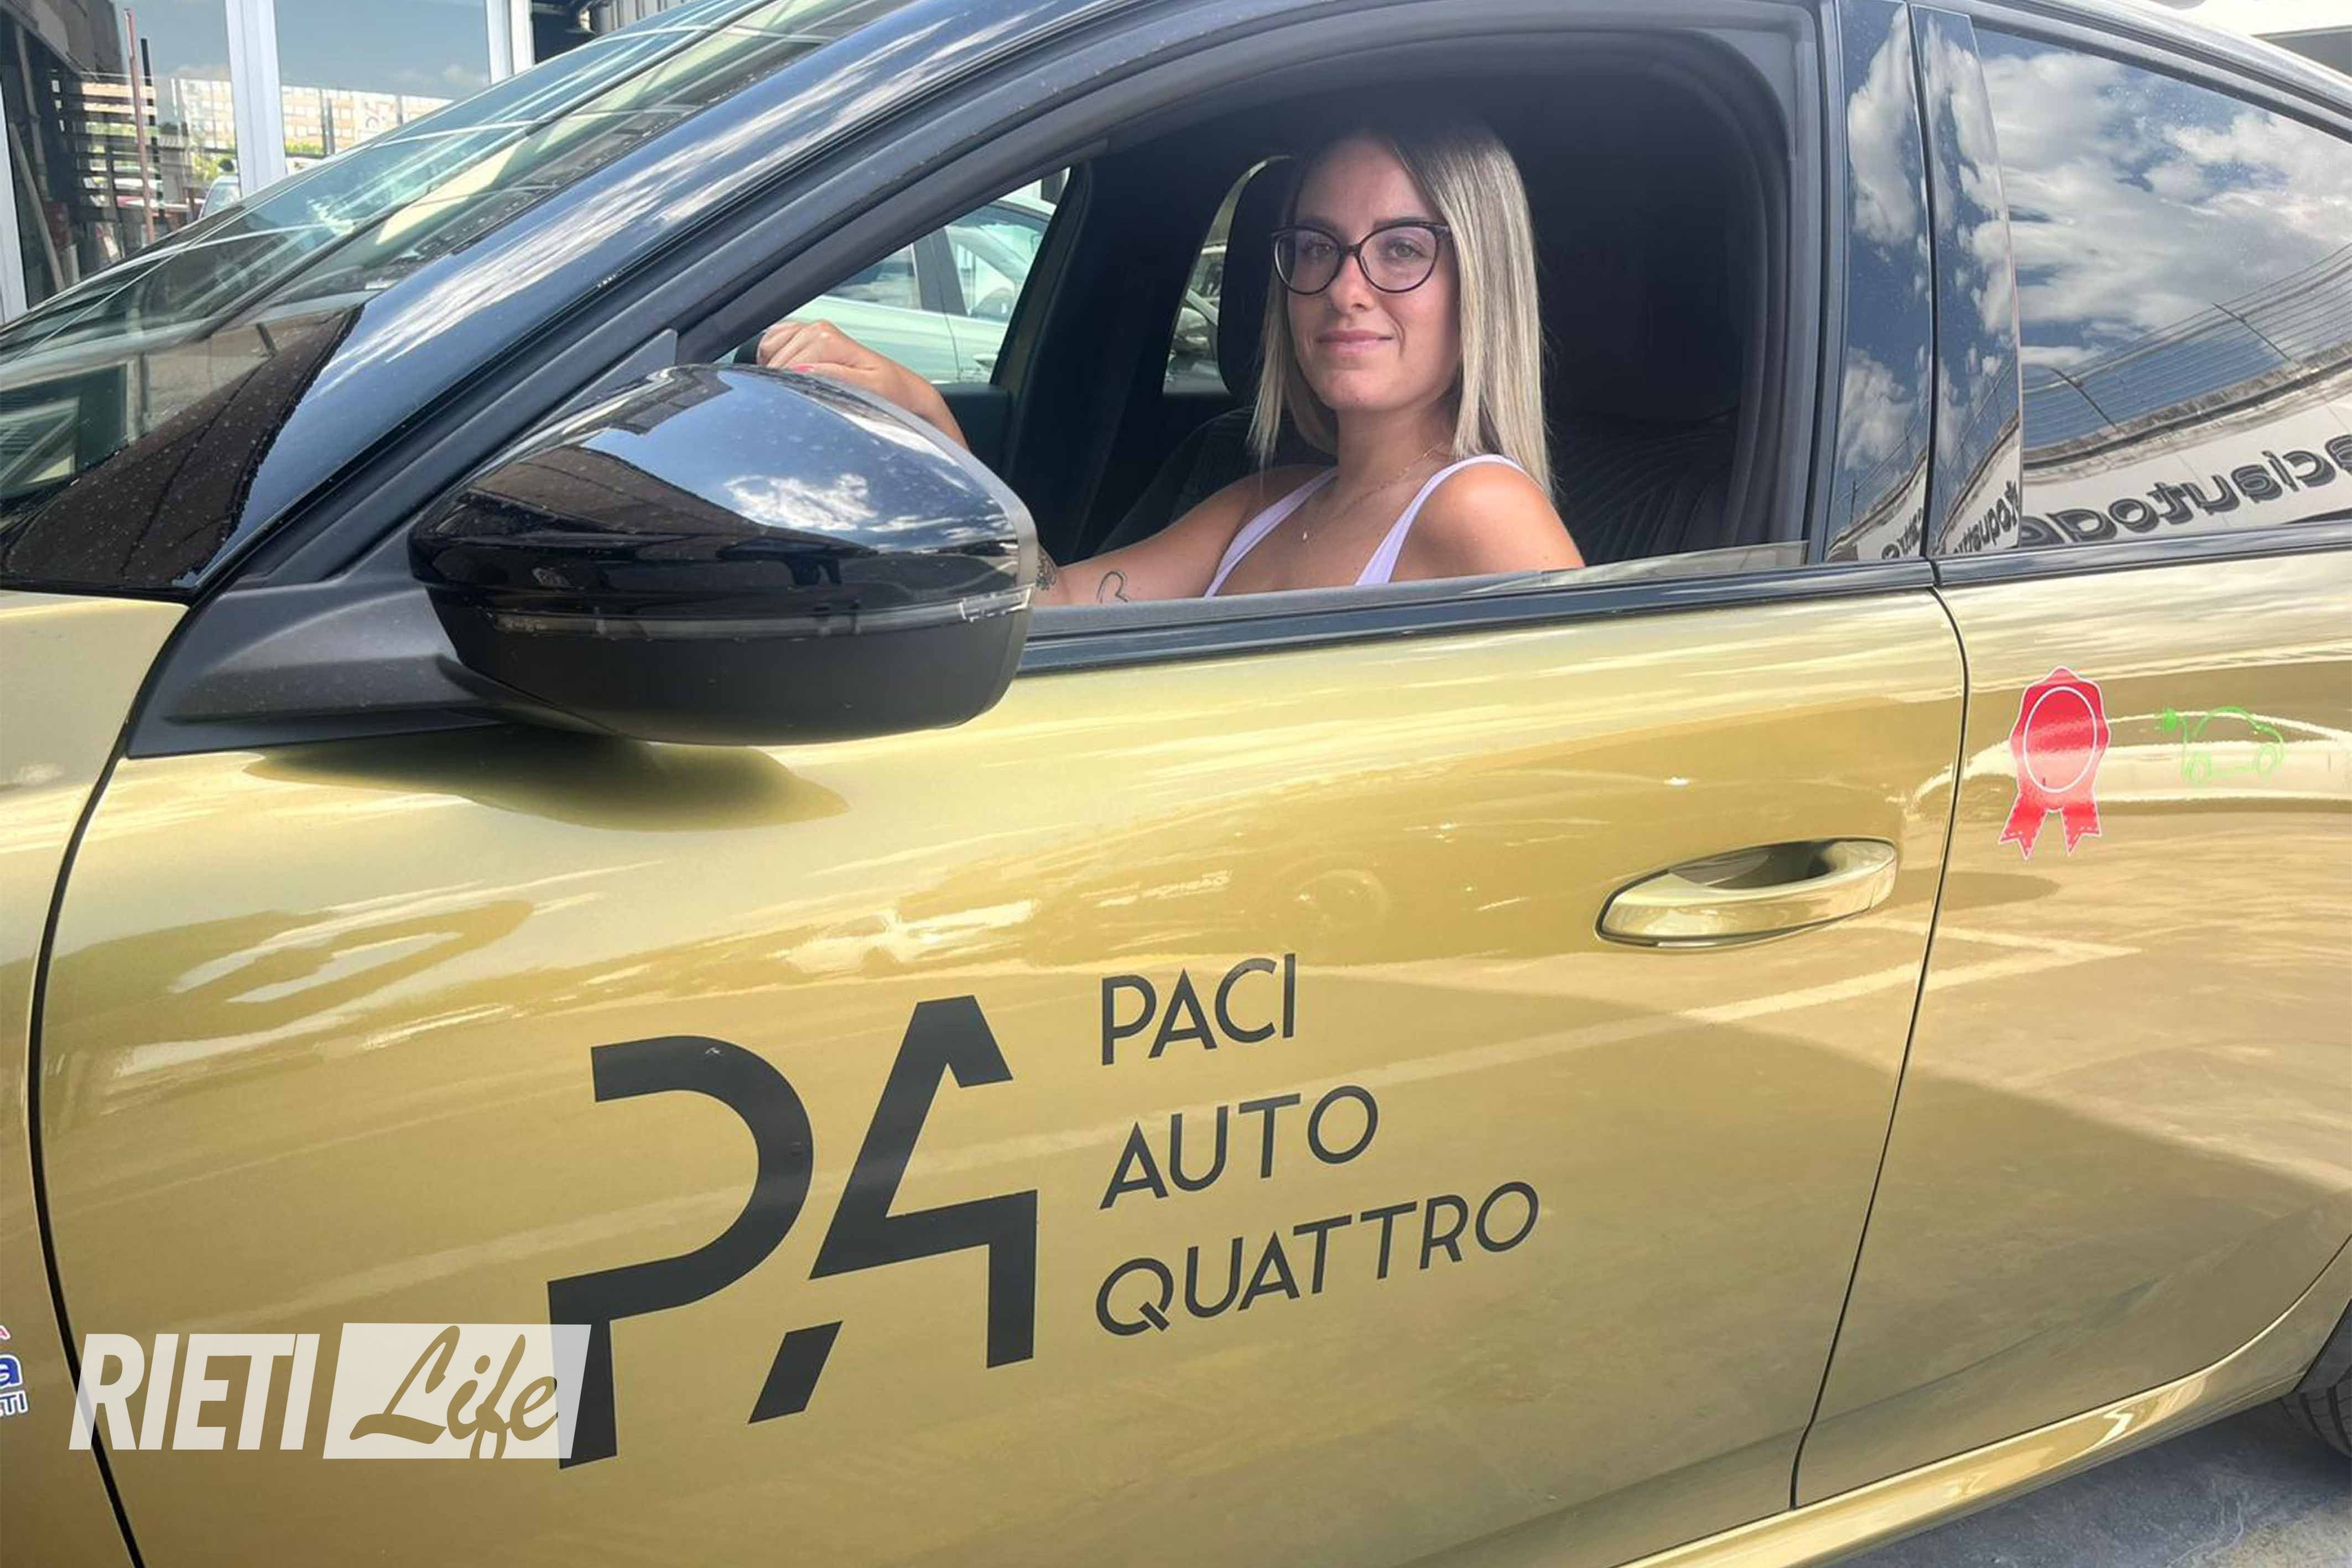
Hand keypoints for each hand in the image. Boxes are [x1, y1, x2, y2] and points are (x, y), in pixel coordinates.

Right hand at [755, 318, 967, 449]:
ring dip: (775, 373)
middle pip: (775, 361)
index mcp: (827, 338)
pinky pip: (771, 345)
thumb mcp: (869, 390)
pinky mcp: (804, 340)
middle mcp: (817, 330)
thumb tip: (801, 370)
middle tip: (803, 401)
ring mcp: (810, 333)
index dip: (785, 389)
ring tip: (800, 391)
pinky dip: (771, 360)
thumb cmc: (890, 393)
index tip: (796, 405)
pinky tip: (789, 377)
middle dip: (780, 383)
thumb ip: (835, 377)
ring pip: (769, 352)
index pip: (784, 366)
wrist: (903, 391)